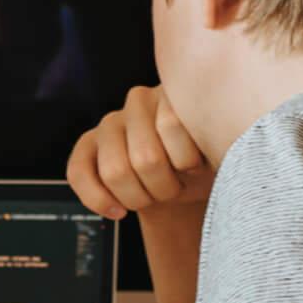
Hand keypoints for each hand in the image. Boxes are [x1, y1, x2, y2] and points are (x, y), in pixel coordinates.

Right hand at [67, 84, 211, 220]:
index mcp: (175, 91)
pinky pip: (79, 173)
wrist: (185, 182)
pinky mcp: (87, 144)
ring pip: (116, 171)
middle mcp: (140, 100)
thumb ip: (220, 140)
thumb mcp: (222, 153)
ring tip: (153, 196)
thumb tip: (213, 147)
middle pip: (145, 158)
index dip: (188, 163)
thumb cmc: (207, 166)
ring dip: (138, 198)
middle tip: (176, 190)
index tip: (199, 168)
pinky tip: (119, 211)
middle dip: (164, 188)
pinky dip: (99, 200)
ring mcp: (110, 121)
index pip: (172, 125)